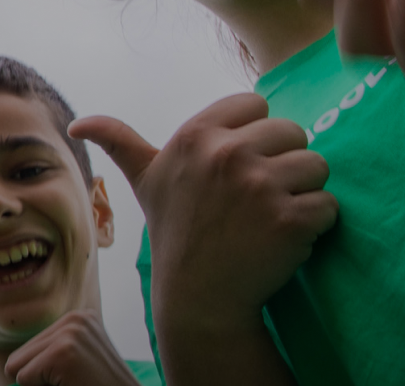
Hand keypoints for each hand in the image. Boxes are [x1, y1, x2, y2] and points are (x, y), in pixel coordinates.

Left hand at [3, 311, 137, 385]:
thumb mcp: (78, 359)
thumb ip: (50, 352)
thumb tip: (7, 365)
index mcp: (79, 317)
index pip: (31, 347)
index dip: (42, 372)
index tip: (74, 376)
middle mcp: (75, 318)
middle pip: (20, 354)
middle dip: (37, 378)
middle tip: (72, 382)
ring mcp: (69, 333)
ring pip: (18, 367)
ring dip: (40, 384)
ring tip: (73, 383)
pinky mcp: (62, 353)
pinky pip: (23, 378)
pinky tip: (72, 385)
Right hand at [70, 94, 335, 330]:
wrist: (198, 298)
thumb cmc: (176, 233)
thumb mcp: (144, 182)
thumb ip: (118, 142)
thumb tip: (76, 122)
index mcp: (196, 134)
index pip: (257, 105)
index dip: (255, 137)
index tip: (238, 170)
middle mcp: (227, 153)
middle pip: (294, 132)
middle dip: (284, 164)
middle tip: (258, 200)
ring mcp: (259, 186)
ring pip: (317, 166)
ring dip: (304, 193)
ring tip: (273, 218)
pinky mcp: (290, 219)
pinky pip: (328, 204)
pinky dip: (317, 224)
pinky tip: (287, 239)